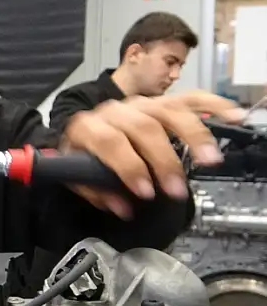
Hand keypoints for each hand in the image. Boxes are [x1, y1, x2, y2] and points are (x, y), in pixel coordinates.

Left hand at [61, 90, 245, 218]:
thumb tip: (122, 207)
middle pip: (144, 127)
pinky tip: (230, 116)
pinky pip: (190, 98)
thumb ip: (95, 192)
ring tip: (209, 159)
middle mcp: (116, 111)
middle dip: (163, 160)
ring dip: (192, 135)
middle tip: (176, 188)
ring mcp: (141, 104)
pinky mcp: (162, 101)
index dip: (129, 167)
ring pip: (170, 111)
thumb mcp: (75, 175)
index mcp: (88, 127)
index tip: (145, 191)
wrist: (83, 132)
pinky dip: (212, 106)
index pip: (110, 142)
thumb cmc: (84, 154)